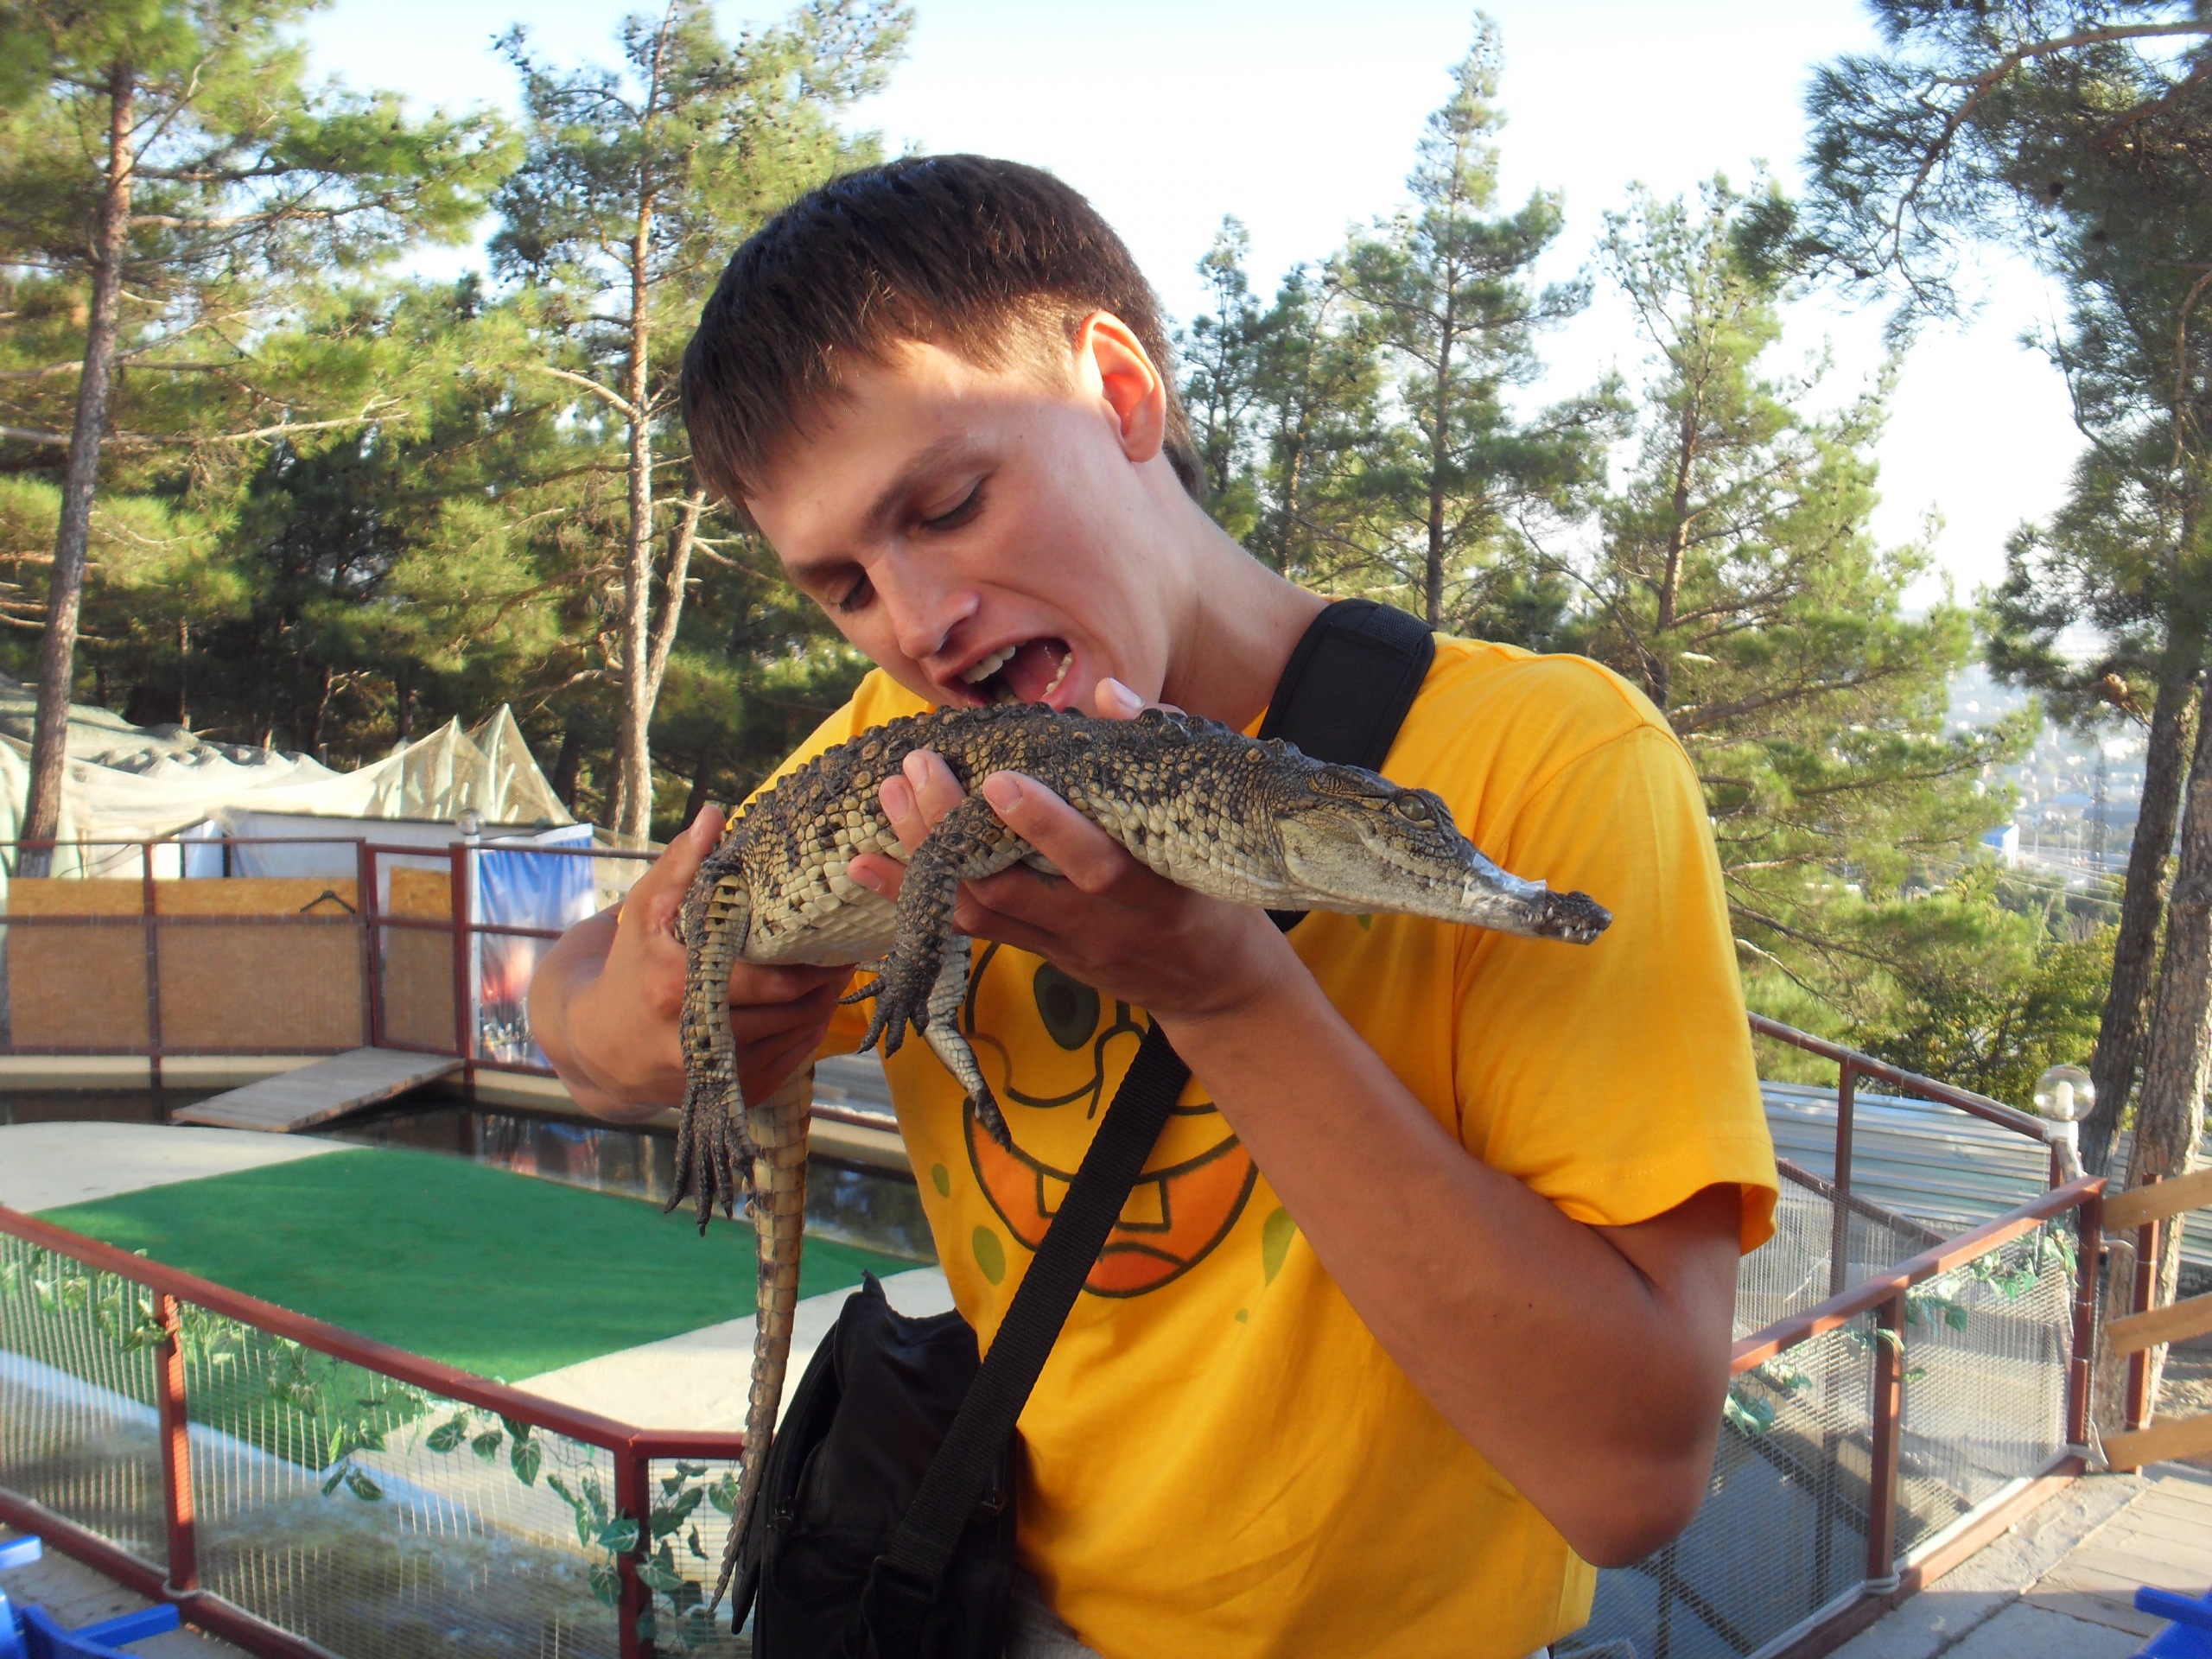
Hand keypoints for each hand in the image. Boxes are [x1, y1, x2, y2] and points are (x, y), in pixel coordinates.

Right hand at [531, 808, 850, 1120]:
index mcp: (678, 989)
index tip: (836, 934)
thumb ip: (681, 865)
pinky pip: (787, 1064)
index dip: (811, 960)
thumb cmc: (628, 965)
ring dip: (822, 1007)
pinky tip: (816, 1008)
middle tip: (850, 951)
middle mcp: (697, 1038)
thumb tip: (714, 814)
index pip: (768, 979)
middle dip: (825, 981)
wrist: (596, 1044)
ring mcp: (715, 1072)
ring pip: (793, 1038)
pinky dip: (807, 1036)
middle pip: (789, 1009)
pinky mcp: (728, 1093)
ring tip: (840, 974)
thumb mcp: (644, 911)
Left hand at [845, 679, 1298, 1026]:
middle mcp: (1096, 922)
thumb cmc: (1211, 888)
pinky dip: (915, 895)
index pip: (1090, 859)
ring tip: (887, 800)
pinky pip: (969, 928)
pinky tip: (866, 866)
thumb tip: (1106, 693)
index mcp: (1147, 887)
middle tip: (917, 769)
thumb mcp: (1203, 821)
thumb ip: (1158, 753)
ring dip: (924, 857)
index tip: (998, 780)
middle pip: (1012, 885)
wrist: (1214, 986)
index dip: (1043, 825)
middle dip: (956, 829)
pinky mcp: (1037, 953)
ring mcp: (1062, 943)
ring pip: (980, 909)